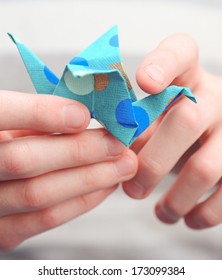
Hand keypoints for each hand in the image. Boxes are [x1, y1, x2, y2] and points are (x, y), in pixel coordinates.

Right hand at [0, 91, 136, 249]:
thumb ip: (36, 117)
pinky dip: (82, 201)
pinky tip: (105, 185)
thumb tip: (81, 115)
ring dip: (90, 178)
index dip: (40, 113)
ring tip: (123, 165)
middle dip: (78, 151)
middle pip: (24, 160)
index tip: (82, 114)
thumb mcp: (13, 120)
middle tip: (118, 143)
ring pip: (40, 194)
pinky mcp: (2, 233)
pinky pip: (45, 219)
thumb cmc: (8, 140)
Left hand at [123, 34, 221, 229]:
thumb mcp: (154, 110)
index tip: (145, 81)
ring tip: (160, 212)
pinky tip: (185, 218)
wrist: (209, 132)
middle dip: (152, 162)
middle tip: (132, 189)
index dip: (163, 64)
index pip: (179, 52)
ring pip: (205, 168)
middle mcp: (214, 96)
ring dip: (175, 198)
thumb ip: (135, 122)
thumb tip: (114, 149)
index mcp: (186, 75)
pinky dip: (202, 213)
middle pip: (186, 122)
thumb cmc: (170, 120)